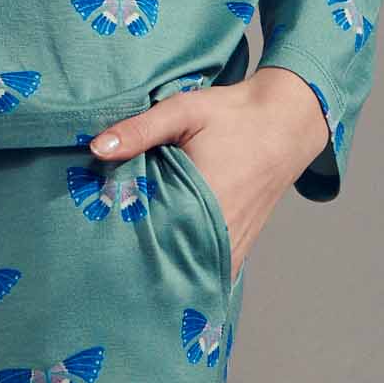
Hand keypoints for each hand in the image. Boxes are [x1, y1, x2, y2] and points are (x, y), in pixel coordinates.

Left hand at [84, 66, 327, 276]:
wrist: (286, 122)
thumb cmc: (234, 114)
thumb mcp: (184, 111)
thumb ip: (140, 129)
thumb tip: (97, 148)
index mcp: (204, 199)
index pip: (152, 236)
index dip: (122, 242)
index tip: (97, 245)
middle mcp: (222, 229)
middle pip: (169, 261)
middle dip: (138, 262)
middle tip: (105, 261)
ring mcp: (234, 242)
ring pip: (191, 272)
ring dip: (165, 271)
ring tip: (130, 270)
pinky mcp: (241, 244)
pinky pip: (210, 269)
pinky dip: (188, 270)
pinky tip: (164, 268)